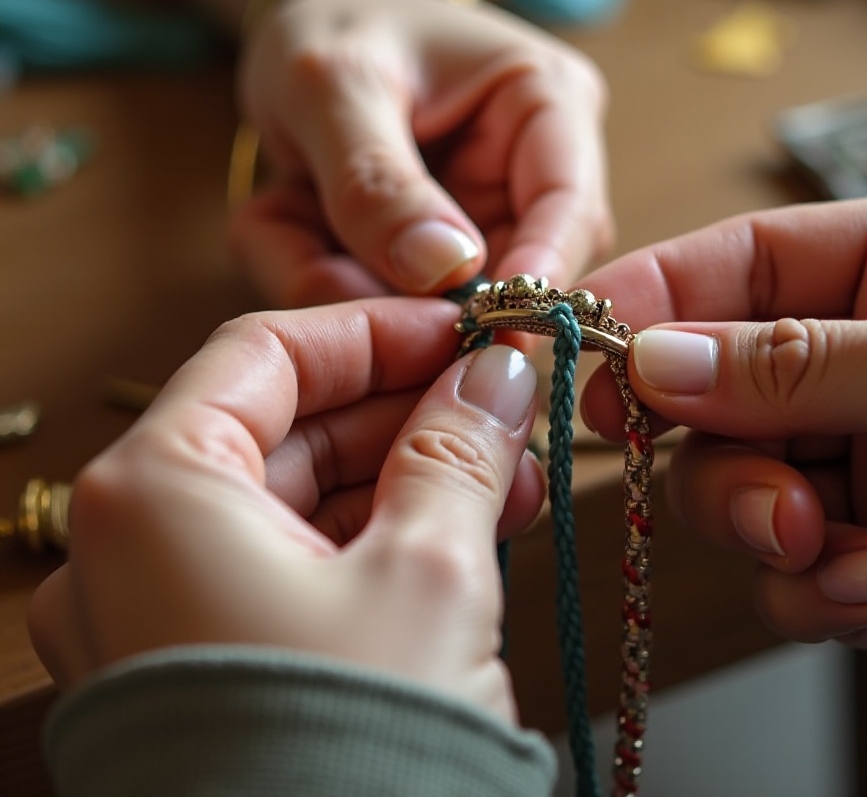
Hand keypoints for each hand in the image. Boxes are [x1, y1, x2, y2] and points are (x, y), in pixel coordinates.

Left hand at [29, 298, 544, 722]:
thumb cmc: (348, 761)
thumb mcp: (430, 573)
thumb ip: (460, 446)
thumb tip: (498, 370)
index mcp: (154, 495)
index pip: (266, 355)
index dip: (375, 332)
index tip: (460, 327)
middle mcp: (136, 549)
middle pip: (287, 428)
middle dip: (410, 407)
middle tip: (503, 397)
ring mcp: (166, 615)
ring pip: (303, 500)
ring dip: (412, 472)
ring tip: (516, 466)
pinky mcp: (212, 665)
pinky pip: (301, 567)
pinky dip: (385, 537)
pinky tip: (476, 524)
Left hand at [230, 0, 612, 305]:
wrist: (309, 33)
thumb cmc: (334, 29)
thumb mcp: (333, 85)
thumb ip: (376, 180)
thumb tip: (447, 271)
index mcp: (544, 99)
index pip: (571, 201)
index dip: (539, 271)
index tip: (486, 325)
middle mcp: (534, 168)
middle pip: (523, 271)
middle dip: (435, 301)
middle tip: (352, 302)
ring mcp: (493, 214)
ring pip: (459, 300)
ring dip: (375, 297)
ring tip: (298, 251)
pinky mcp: (449, 250)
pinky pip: (405, 300)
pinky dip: (341, 283)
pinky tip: (293, 240)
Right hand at [578, 185, 866, 709]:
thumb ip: (790, 363)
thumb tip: (652, 358)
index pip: (740, 263)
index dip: (655, 296)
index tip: (583, 336)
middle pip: (720, 384)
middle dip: (719, 442)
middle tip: (750, 478)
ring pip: (737, 481)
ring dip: (763, 519)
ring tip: (825, 540)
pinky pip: (789, 569)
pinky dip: (815, 588)